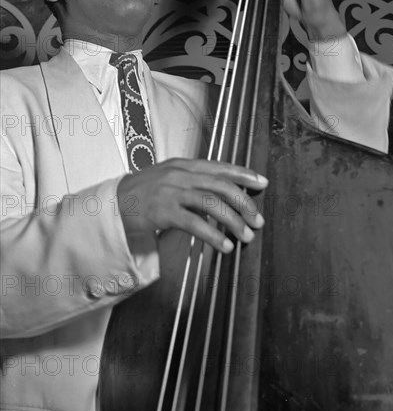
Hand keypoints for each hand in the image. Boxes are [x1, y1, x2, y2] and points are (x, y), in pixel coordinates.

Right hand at [117, 158, 267, 253]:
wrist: (112, 204)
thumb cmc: (143, 193)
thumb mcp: (169, 178)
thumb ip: (193, 181)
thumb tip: (222, 195)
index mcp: (184, 165)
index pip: (221, 167)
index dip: (244, 174)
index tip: (262, 183)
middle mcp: (180, 174)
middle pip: (222, 185)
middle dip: (245, 203)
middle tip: (258, 220)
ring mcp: (171, 191)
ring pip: (212, 203)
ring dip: (233, 221)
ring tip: (245, 236)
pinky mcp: (163, 211)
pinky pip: (195, 223)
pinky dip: (213, 235)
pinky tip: (224, 245)